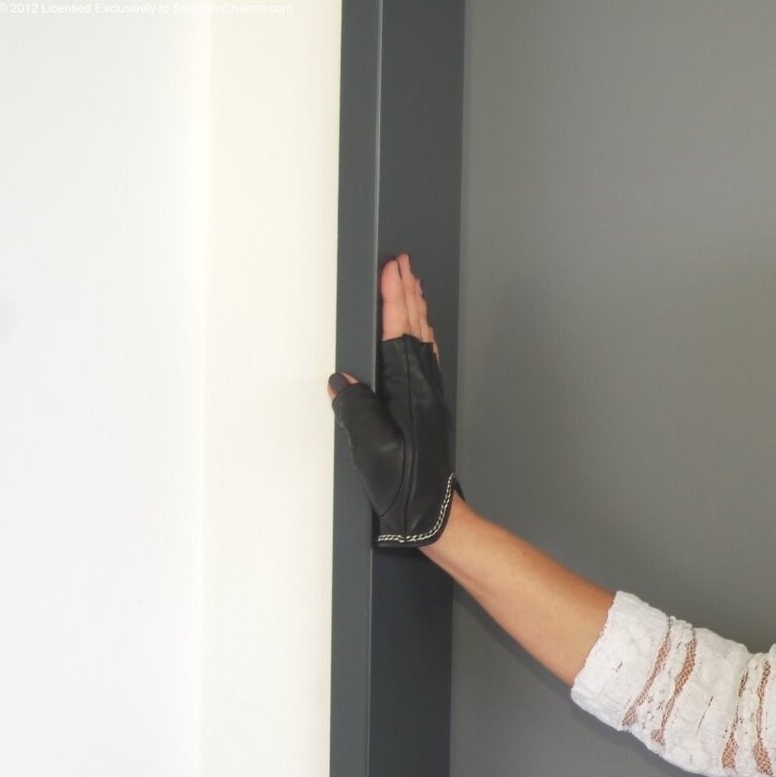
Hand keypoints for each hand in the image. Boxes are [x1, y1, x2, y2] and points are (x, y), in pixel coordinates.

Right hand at [326, 252, 463, 546]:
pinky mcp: (429, 408)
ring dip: (417, 309)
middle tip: (403, 262)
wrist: (434, 514)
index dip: (394, 298)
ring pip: (424, 341)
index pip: (399, 333)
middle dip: (408, 292)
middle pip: (416, 329)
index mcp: (409, 392)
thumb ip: (355, 409)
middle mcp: (424, 389)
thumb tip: (341, 381)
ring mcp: (429, 398)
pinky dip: (421, 336)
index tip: (392, 268)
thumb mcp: (369, 447)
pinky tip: (419, 334)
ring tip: (411, 284)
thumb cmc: (405, 486)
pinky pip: (426, 359)